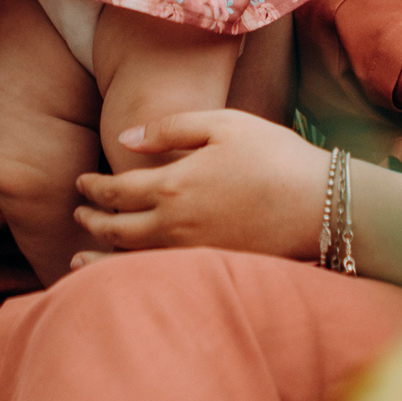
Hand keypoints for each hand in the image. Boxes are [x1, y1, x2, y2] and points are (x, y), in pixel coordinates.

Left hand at [70, 109, 325, 266]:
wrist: (323, 206)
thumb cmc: (275, 157)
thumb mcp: (224, 124)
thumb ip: (171, 128)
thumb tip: (127, 139)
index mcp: (173, 186)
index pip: (116, 191)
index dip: (92, 188)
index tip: (81, 183)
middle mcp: (175, 225)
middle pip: (116, 229)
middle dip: (92, 220)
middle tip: (79, 214)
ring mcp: (192, 253)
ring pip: (130, 260)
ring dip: (99, 258)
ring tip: (78, 260)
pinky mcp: (211, 269)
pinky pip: (156, 276)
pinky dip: (129, 276)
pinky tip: (125, 276)